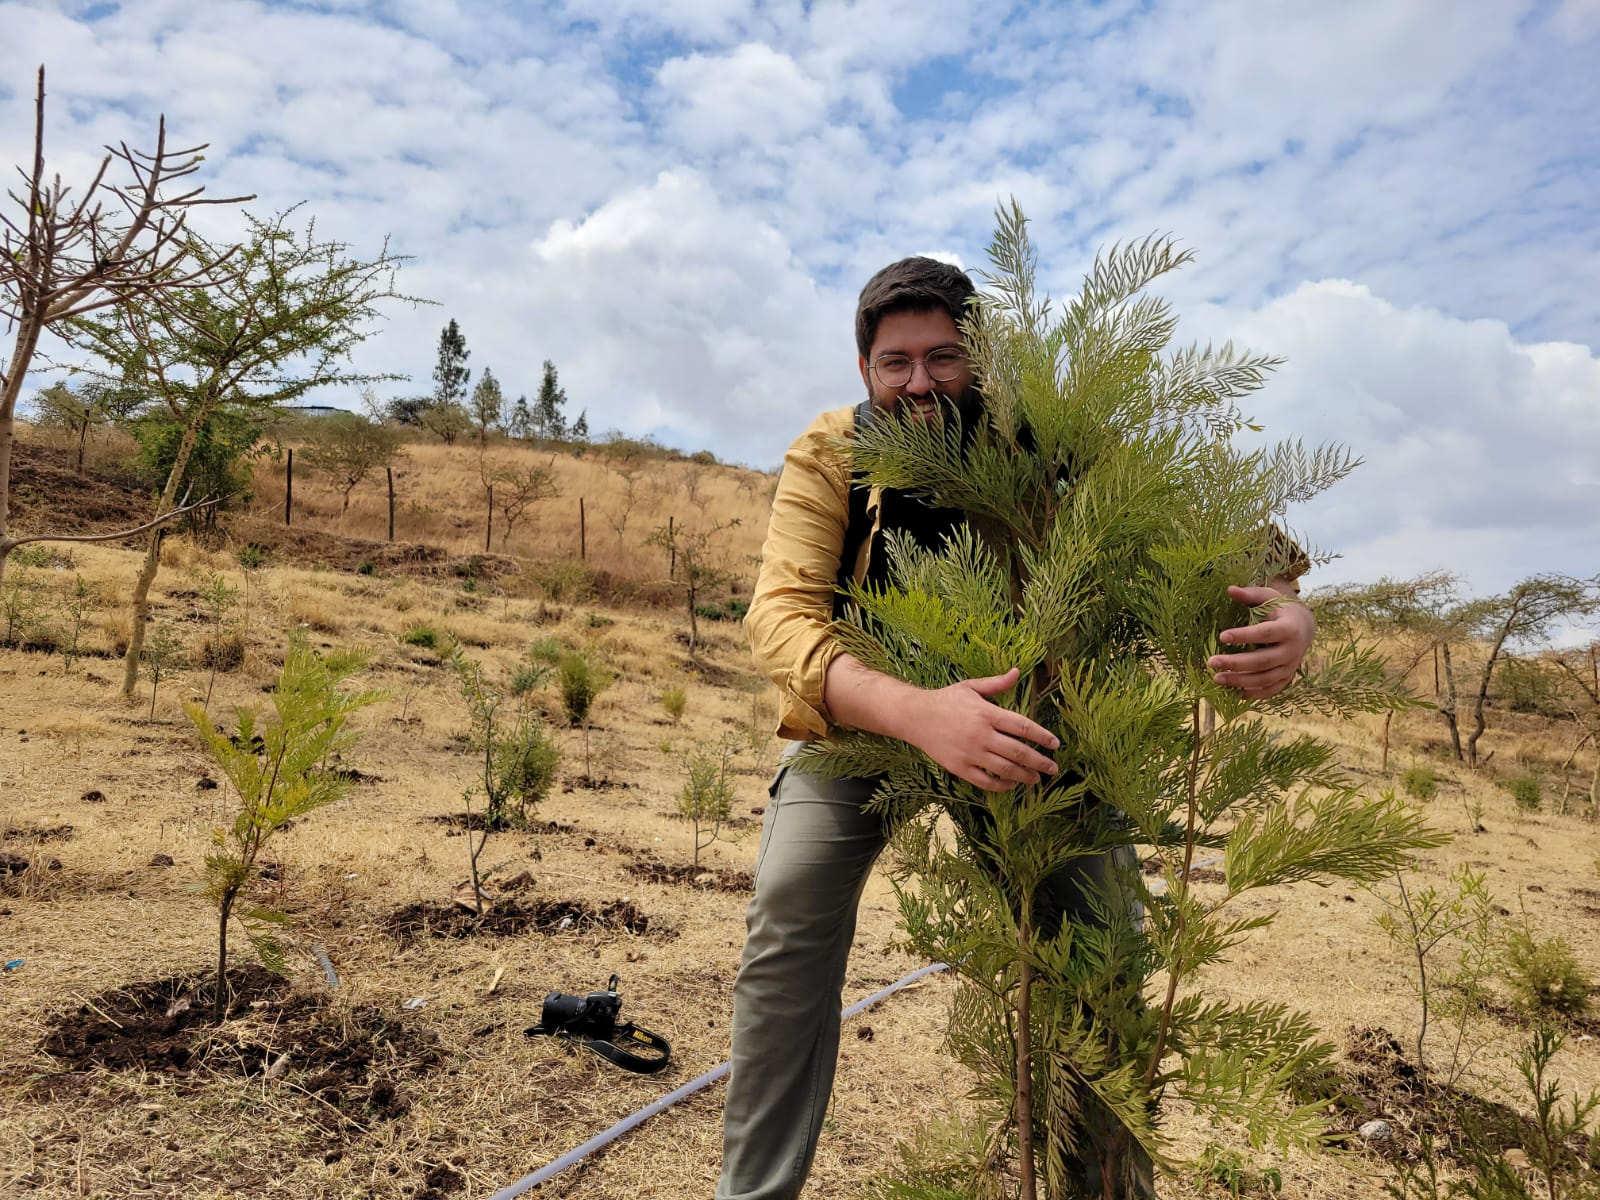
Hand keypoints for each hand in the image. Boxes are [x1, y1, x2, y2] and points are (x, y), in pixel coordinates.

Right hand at [911, 667, 1060, 791]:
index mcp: (986, 713)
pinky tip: (1011, 784)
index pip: (1022, 726)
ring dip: (1025, 776)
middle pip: (1018, 751)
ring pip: (1005, 769)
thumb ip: (997, 683)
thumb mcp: (971, 687)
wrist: (915, 716)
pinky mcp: (960, 767)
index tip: (1055, 744)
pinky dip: (1002, 785)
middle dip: (1040, 761)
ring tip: (1036, 779)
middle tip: (1053, 767)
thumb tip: (1018, 672)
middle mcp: (981, 734)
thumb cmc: (946, 700)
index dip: (1042, 736)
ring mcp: (970, 753)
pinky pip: (986, 781)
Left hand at [1210, 584, 1315, 699]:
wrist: (1304, 626)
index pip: (1264, 633)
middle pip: (1263, 660)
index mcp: (1288, 628)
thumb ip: (1250, 595)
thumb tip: (1230, 589)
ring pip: (1265, 678)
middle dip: (1236, 663)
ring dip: (1241, 681)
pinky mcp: (1287, 677)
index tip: (1222, 636)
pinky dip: (1255, 693)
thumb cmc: (1280, 609)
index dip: (1244, 636)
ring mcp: (1290, 666)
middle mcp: (1292, 650)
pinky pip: (1272, 689)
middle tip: (1211, 662)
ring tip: (1217, 679)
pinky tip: (1235, 693)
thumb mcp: (1268, 597)